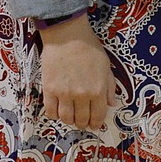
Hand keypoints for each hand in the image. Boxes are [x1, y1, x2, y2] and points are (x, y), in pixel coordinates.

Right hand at [39, 13, 115, 130]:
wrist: (68, 36)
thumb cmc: (89, 48)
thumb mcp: (106, 66)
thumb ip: (109, 87)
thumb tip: (111, 104)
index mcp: (98, 90)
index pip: (98, 115)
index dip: (96, 123)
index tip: (94, 125)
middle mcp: (81, 95)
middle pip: (81, 119)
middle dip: (83, 123)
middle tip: (82, 122)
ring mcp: (64, 93)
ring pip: (66, 118)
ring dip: (69, 121)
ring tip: (71, 117)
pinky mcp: (49, 90)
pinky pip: (50, 111)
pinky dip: (55, 115)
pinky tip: (58, 111)